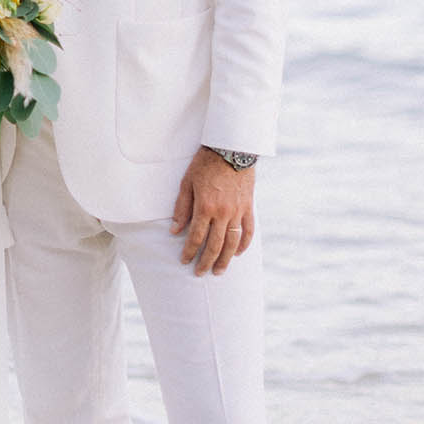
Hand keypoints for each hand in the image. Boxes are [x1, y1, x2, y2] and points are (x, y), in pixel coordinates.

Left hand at [170, 147, 255, 275]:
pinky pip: (248, 230)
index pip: (196, 237)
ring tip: (219, 271)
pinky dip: (244, 244)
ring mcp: (238, 211)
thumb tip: (174, 230)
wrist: (231, 149)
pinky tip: (238, 253)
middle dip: (207, 261)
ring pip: (233, 242)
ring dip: (226, 259)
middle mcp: (223, 212)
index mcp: (205, 207)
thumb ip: (181, 208)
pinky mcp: (248, 207)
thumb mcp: (187, 183)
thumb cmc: (205, 164)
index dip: (190, 252)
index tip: (185, 261)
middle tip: (201, 273)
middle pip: (215, 244)